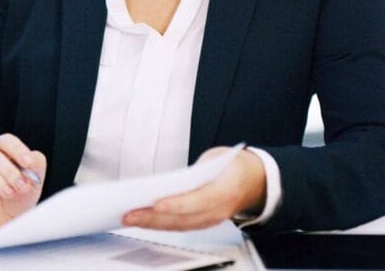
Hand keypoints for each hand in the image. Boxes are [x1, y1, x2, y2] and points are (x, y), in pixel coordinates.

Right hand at [0, 133, 46, 233]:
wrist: (0, 225)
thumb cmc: (14, 200)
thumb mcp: (32, 185)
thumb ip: (36, 168)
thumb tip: (35, 157)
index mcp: (0, 151)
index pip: (6, 140)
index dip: (17, 149)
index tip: (28, 163)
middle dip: (9, 171)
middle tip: (20, 186)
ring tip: (8, 193)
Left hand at [122, 146, 266, 230]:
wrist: (254, 179)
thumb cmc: (232, 165)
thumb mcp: (215, 158)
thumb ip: (194, 171)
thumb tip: (165, 182)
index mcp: (225, 188)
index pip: (198, 200)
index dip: (177, 205)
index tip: (156, 204)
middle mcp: (220, 209)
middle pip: (184, 218)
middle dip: (154, 218)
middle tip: (130, 214)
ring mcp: (213, 219)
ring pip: (180, 226)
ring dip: (153, 224)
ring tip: (130, 218)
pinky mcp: (205, 222)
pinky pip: (182, 226)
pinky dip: (161, 224)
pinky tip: (144, 220)